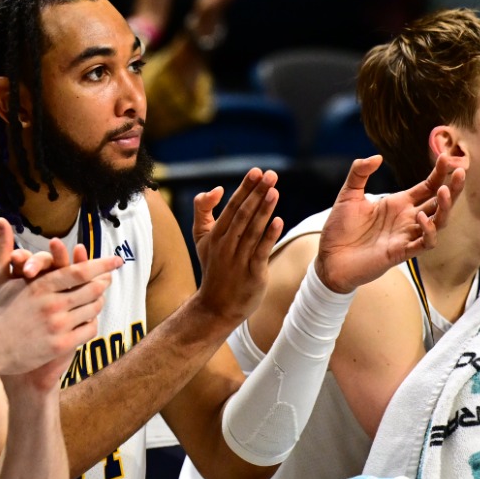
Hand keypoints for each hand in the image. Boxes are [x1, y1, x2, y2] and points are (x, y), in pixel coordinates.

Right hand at [0, 220, 118, 377]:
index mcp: (40, 284)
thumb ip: (4, 248)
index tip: (117, 260)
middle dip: (102, 284)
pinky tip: (87, 322)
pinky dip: (92, 324)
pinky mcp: (59, 346)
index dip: (102, 265)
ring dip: (97, 304)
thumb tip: (2, 220)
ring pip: (92, 310)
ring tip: (97, 299)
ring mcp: (57, 326)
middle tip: (107, 280)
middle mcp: (52, 304)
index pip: (80, 270)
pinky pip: (88, 331)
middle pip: (92, 289)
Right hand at [190, 168, 283, 323]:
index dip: (245, 188)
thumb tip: (217, 189)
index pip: (233, 206)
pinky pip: (261, 252)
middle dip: (257, 193)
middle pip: (243, 214)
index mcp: (215, 234)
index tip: (257, 172)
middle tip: (271, 174)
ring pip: (253, 230)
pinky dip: (269, 236)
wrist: (216, 306)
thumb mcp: (201, 238)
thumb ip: (203, 210)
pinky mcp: (252, 274)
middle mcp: (226, 244)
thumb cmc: (213, 267)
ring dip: (264, 210)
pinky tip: (278, 221)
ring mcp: (238, 259)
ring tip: (274, 191)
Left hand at [314, 154, 461, 293]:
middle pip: (439, 203)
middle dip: (453, 189)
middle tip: (460, 173)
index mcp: (398, 203)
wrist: (328, 258)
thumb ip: (360, 173)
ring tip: (444, 192)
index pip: (427, 187)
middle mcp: (406, 219)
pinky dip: (428, 231)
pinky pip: (425, 243)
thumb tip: (377, 157)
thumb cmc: (339, 229)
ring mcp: (406, 235)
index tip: (445, 157)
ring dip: (445, 208)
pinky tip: (422, 218)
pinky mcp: (401, 252)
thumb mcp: (348, 194)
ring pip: (438, 222)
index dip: (438, 174)